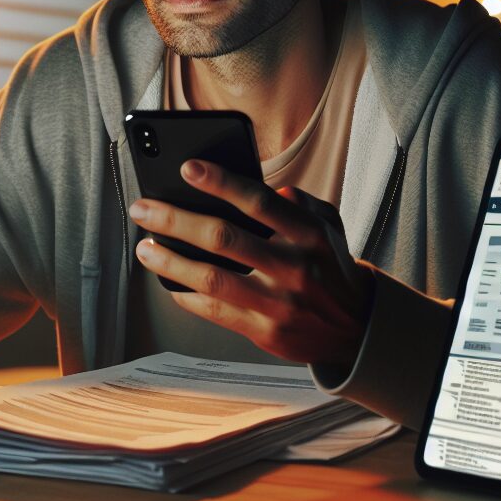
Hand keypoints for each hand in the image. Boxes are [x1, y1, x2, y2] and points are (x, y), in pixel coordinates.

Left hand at [129, 160, 373, 370]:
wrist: (356, 325)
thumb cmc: (329, 263)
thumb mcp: (327, 223)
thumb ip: (295, 200)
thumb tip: (251, 185)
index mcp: (309, 234)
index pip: (259, 201)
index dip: (221, 182)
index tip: (186, 167)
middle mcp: (294, 267)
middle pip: (224, 238)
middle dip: (176, 220)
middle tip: (143, 208)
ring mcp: (279, 303)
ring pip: (212, 279)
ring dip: (170, 260)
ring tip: (145, 246)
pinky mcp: (266, 332)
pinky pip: (215, 312)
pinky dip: (186, 294)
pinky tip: (168, 281)